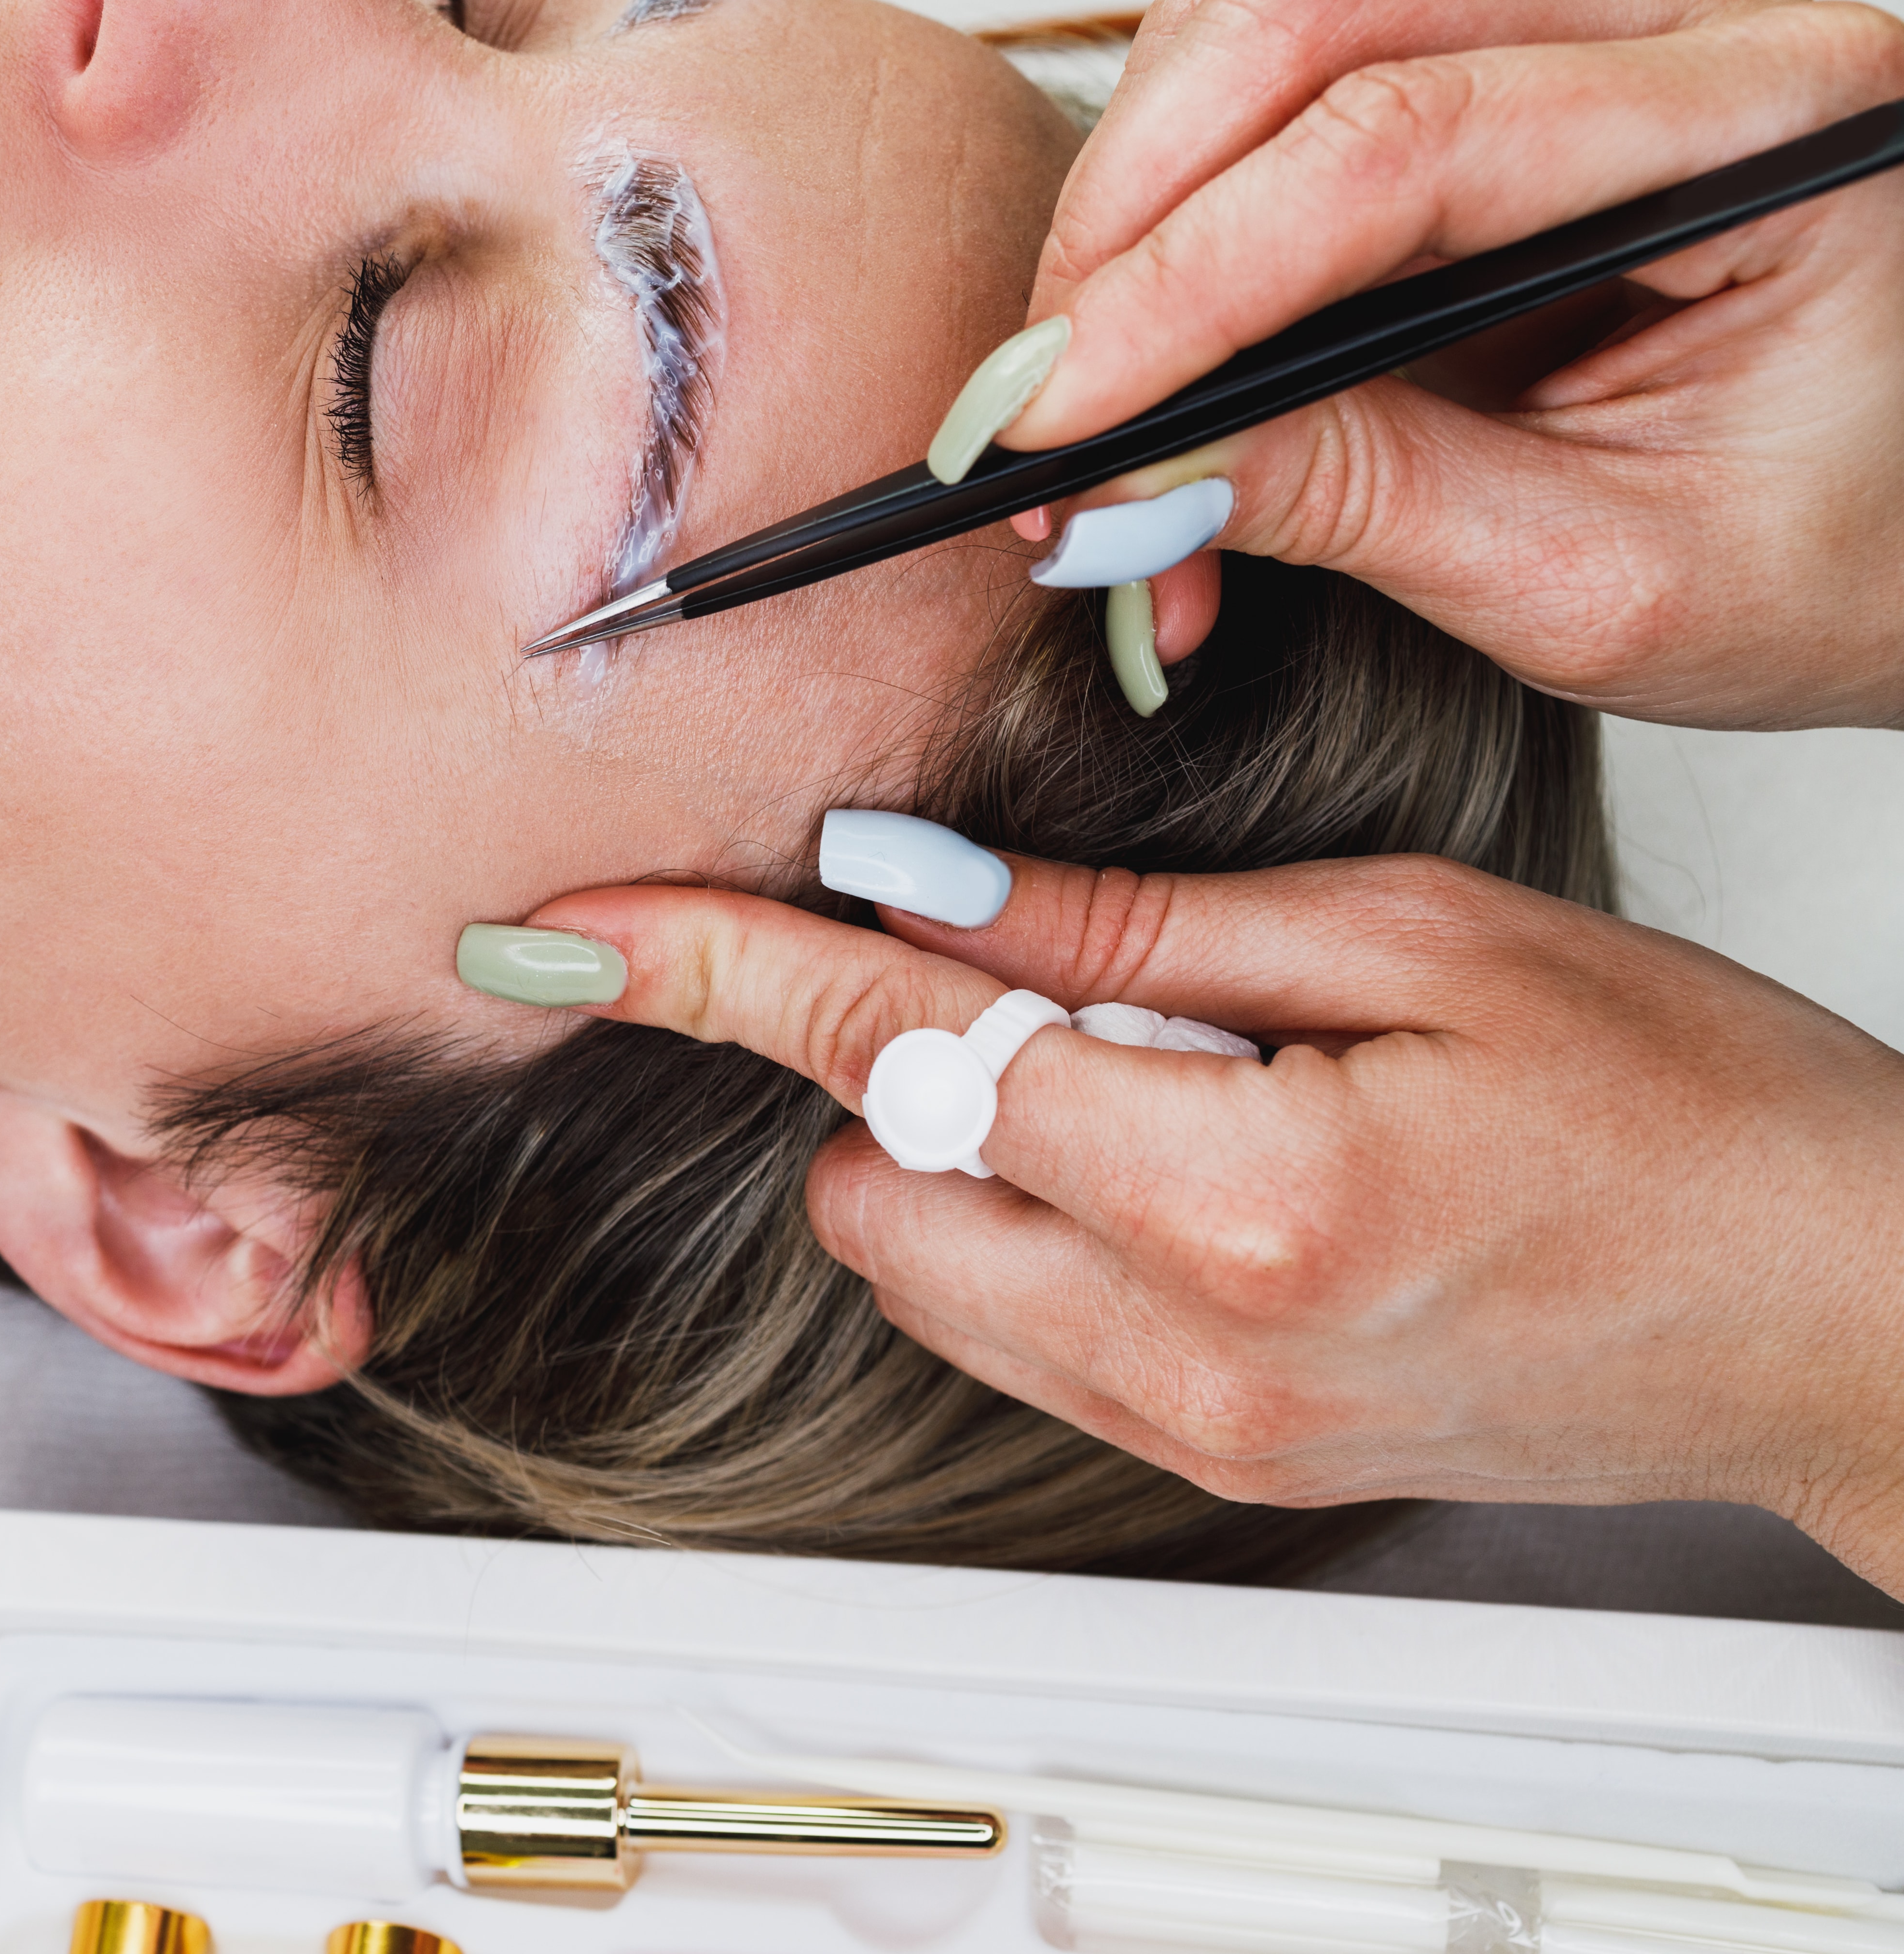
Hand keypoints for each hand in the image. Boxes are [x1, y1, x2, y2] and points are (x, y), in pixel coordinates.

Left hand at [521, 858, 1903, 1593]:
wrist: (1832, 1314)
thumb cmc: (1690, 1111)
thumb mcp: (1423, 941)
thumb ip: (1143, 924)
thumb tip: (927, 887)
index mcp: (1248, 1198)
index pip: (897, 1053)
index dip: (713, 966)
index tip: (570, 933)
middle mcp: (1192, 1349)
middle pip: (870, 1181)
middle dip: (887, 1059)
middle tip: (1041, 968)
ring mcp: (1196, 1431)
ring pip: (922, 1267)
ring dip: (956, 1146)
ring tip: (1147, 1067)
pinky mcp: (1215, 1460)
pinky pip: (1009, 1333)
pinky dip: (1020, 1225)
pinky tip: (1159, 1151)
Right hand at [993, 0, 1903, 730]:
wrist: (1891, 543)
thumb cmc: (1829, 558)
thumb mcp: (1603, 584)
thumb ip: (1368, 504)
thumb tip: (1138, 467)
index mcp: (1777, 129)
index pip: (1407, 144)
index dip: (1192, 280)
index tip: (1059, 417)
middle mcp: (1680, 25)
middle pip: (1311, 22)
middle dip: (1127, 228)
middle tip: (1040, 417)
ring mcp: (1578, 27)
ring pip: (1256, 35)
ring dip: (1131, 234)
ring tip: (1110, 438)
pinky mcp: (1484, 75)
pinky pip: (1266, 95)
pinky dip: (1170, 241)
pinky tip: (1166, 386)